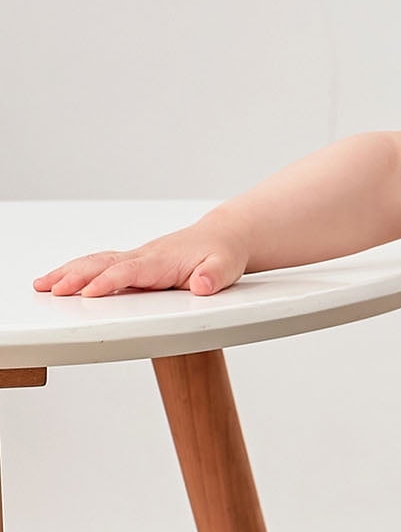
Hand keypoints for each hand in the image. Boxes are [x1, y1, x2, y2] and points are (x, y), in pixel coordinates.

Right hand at [33, 220, 248, 297]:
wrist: (222, 237)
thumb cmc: (222, 253)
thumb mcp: (226, 267)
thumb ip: (214, 277)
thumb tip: (202, 285)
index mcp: (162, 261)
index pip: (130, 271)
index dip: (109, 282)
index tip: (88, 293)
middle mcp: (144, 257)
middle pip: (103, 264)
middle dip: (76, 276)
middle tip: (52, 288)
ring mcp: (136, 259)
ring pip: (96, 262)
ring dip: (68, 272)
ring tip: (43, 285)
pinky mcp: (134, 264)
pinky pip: (100, 265)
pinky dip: (77, 271)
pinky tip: (60, 280)